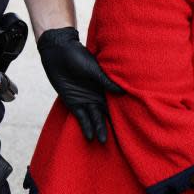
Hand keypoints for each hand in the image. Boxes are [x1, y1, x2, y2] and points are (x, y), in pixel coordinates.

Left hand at [38, 27, 123, 142]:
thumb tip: (123, 92)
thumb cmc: (78, 56)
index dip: (124, 113)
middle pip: (107, 114)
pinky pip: (81, 118)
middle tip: (121, 140)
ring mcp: (85, 100)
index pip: (117, 103)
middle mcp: (97, 96)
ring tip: (104, 142)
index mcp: (105, 87)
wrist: (58, 51)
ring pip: (95, 119)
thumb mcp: (94, 68)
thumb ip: (106, 81)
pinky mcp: (73, 103)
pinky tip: (91, 137)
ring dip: (100, 129)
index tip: (134, 124)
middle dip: (112, 126)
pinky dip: (86, 127)